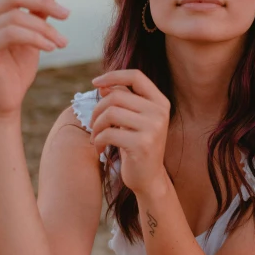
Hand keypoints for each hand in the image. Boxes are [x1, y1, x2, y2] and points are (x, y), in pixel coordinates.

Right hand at [0, 0, 69, 117]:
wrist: (7, 100)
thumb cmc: (18, 68)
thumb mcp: (35, 36)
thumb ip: (39, 14)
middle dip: (44, 3)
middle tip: (67, 15)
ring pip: (17, 16)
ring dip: (45, 28)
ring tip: (62, 42)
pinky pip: (13, 33)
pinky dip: (37, 38)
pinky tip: (51, 48)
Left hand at [89, 69, 170, 194]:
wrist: (149, 178)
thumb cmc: (137, 146)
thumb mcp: (132, 120)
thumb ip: (122, 101)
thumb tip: (102, 85)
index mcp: (160, 102)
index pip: (136, 76)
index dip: (113, 75)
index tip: (95, 83)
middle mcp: (159, 112)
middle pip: (117, 96)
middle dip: (98, 109)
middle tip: (93, 124)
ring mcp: (153, 128)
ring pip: (110, 113)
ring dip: (96, 126)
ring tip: (96, 137)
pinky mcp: (142, 144)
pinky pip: (108, 133)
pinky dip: (98, 140)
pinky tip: (100, 149)